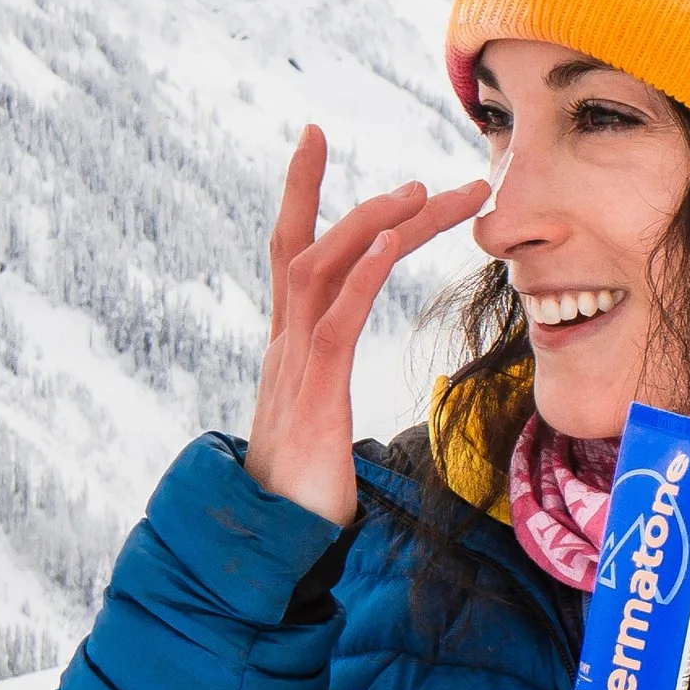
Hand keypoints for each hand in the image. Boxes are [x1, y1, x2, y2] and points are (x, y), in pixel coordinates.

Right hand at [244, 125, 488, 525]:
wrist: (269, 552)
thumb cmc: (303, 503)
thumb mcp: (320, 436)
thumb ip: (327, 403)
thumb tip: (344, 405)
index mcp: (290, 352)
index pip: (294, 257)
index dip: (299, 196)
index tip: (312, 137)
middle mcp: (285, 347)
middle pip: (303, 247)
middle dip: (334, 193)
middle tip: (369, 151)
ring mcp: (293, 367)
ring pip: (321, 268)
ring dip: (372, 222)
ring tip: (421, 192)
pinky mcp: (313, 393)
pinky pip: (336, 317)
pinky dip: (365, 270)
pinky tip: (396, 239)